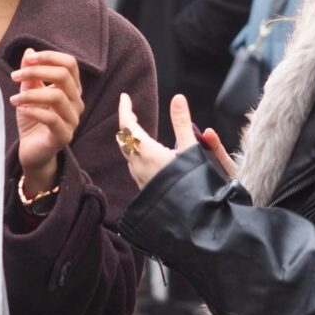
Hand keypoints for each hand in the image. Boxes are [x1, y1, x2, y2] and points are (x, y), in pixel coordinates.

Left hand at [10, 48, 83, 194]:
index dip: (50, 56)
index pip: (70, 64)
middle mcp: (76, 102)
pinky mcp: (64, 136)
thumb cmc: (32, 119)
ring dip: (31, 93)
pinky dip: (33, 110)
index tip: (28, 59)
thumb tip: (29, 51)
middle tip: (14, 77)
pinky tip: (20, 109)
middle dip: (37, 71)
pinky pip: (51, 118)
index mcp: (71, 89)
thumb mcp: (28, 92)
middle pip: (64, 76)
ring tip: (14, 99)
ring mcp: (73, 120)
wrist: (32, 150)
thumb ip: (30, 73)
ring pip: (57, 96)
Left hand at [118, 93, 236, 189]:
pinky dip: (136, 151)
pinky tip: (146, 153)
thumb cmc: (190, 184)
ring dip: (130, 138)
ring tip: (137, 129)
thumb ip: (182, 123)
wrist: (188, 218)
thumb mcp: (190, 150)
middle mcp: (138, 165)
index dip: (124, 109)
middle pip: (124, 139)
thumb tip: (178, 99)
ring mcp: (139, 178)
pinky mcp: (144, 187)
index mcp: (146, 152)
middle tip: (130, 110)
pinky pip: (134, 164)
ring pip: (128, 153)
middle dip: (126, 122)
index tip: (124, 97)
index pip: (127, 125)